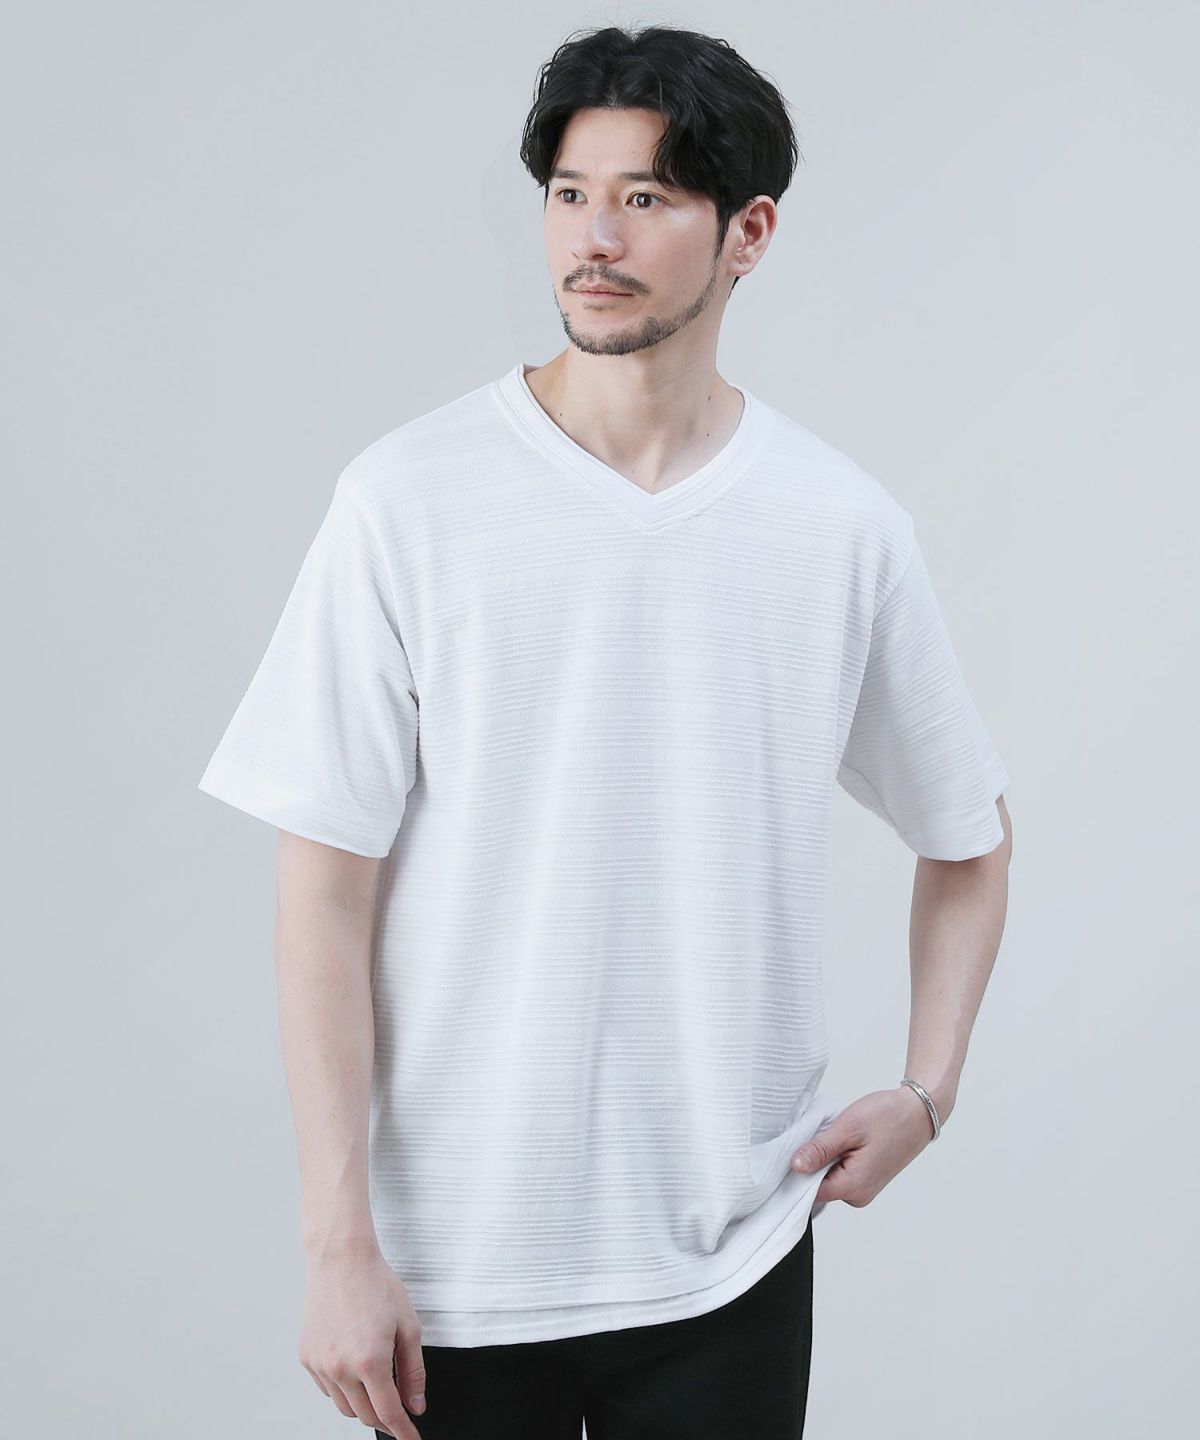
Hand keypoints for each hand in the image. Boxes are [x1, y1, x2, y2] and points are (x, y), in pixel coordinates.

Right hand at [299, 1241, 427, 1437]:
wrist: (341, 1260)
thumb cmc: (377, 1286)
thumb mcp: (409, 1326)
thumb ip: (413, 1371)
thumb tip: (415, 1405)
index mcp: (369, 1361)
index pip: (389, 1413)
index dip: (403, 1431)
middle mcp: (341, 1368)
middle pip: (366, 1415)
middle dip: (386, 1418)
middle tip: (401, 1410)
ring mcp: (320, 1365)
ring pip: (345, 1406)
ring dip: (364, 1404)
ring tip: (378, 1381)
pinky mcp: (308, 1358)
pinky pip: (329, 1389)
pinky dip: (344, 1388)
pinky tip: (355, 1367)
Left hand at [789, 1086, 937, 1208]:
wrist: (918, 1113)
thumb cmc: (888, 1117)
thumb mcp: (848, 1128)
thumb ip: (820, 1150)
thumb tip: (795, 1167)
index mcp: (853, 1187)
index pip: (808, 1192)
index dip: (795, 1172)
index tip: (791, 1151)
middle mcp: (858, 1195)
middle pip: (817, 1186)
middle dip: (812, 1162)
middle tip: (818, 1135)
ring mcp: (864, 1190)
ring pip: (828, 1179)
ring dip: (824, 1159)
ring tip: (836, 1136)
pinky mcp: (866, 1180)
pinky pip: (840, 1174)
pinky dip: (836, 1158)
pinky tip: (843, 1141)